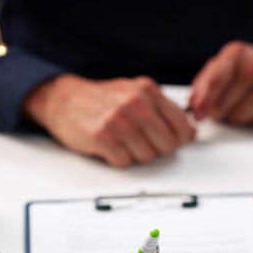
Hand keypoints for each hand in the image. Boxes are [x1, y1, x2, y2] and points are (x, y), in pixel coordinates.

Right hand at [23, 74, 195, 167]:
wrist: (62, 99)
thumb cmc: (99, 99)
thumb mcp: (134, 94)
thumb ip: (162, 110)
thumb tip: (190, 132)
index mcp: (147, 90)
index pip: (181, 125)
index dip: (177, 139)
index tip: (169, 141)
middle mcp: (135, 102)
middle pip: (166, 144)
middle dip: (156, 149)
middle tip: (141, 143)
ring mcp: (119, 120)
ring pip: (147, 156)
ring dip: (135, 155)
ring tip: (122, 143)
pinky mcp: (102, 137)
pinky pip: (124, 162)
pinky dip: (118, 160)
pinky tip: (110, 148)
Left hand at [189, 42, 252, 127]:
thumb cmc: (251, 65)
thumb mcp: (226, 62)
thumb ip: (205, 81)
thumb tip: (193, 103)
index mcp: (236, 54)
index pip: (215, 83)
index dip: (203, 102)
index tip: (198, 114)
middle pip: (223, 107)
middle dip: (217, 112)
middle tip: (222, 106)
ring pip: (239, 118)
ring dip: (235, 117)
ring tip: (241, 104)